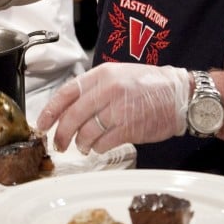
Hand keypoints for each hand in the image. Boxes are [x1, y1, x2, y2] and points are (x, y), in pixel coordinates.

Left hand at [37, 63, 190, 153]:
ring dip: (81, 144)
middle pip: (72, 116)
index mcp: (103, 74)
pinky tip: (100, 147)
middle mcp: (109, 90)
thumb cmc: (151, 86)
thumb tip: (69, 108)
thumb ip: (95, 89)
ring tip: (83, 146)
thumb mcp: (119, 75)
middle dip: (61, 134)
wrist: (182, 95)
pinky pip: (103, 143)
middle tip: (58, 144)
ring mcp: (119, 109)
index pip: (66, 92)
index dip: (50, 110)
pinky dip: (98, 148)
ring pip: (86, 133)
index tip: (42, 123)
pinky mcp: (129, 128)